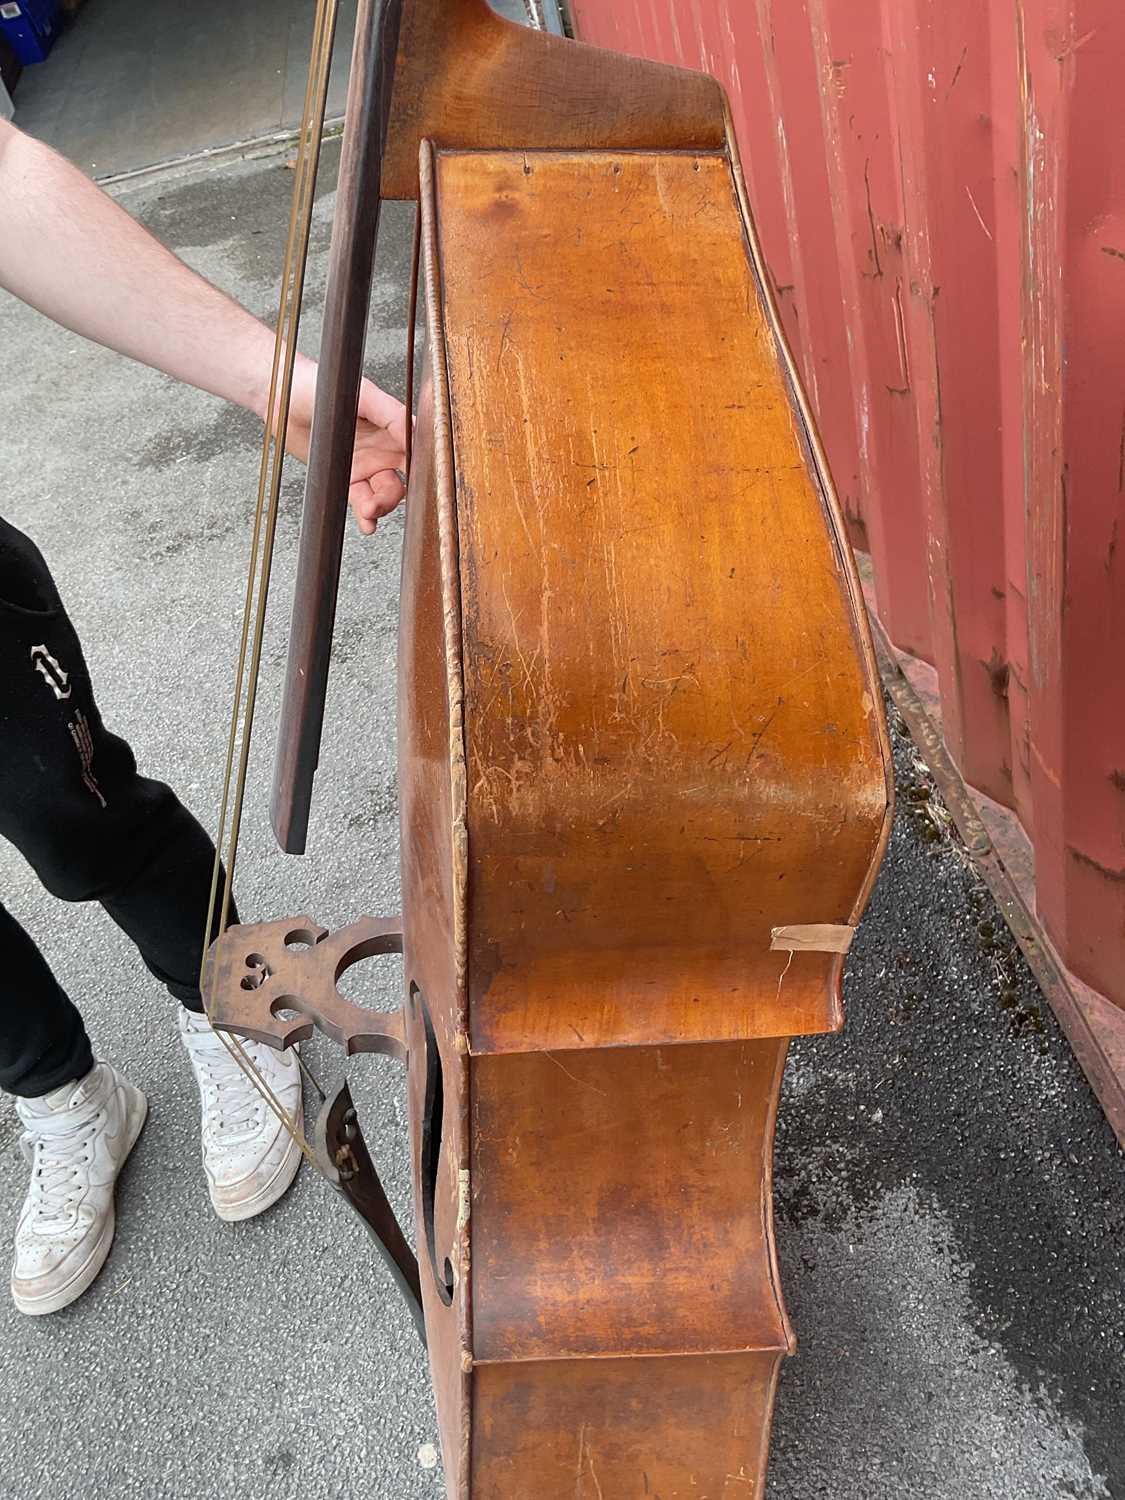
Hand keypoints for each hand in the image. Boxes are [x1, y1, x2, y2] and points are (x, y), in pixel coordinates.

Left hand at [283, 354, 407, 534]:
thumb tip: (415, 428)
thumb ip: (390, 412)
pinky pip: (362, 501)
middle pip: (406, 477)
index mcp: (392, 424)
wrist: (282, 398)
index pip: (417, 447)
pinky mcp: (347, 478)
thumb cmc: (320, 386)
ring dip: (382, 505)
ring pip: (386, 492)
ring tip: (370, 509)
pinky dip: (367, 515)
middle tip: (389, 497)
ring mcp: (367, 464)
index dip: (424, 464)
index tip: (425, 479)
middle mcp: (384, 446)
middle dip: (403, 492)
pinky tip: (368, 523)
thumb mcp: (361, 395)